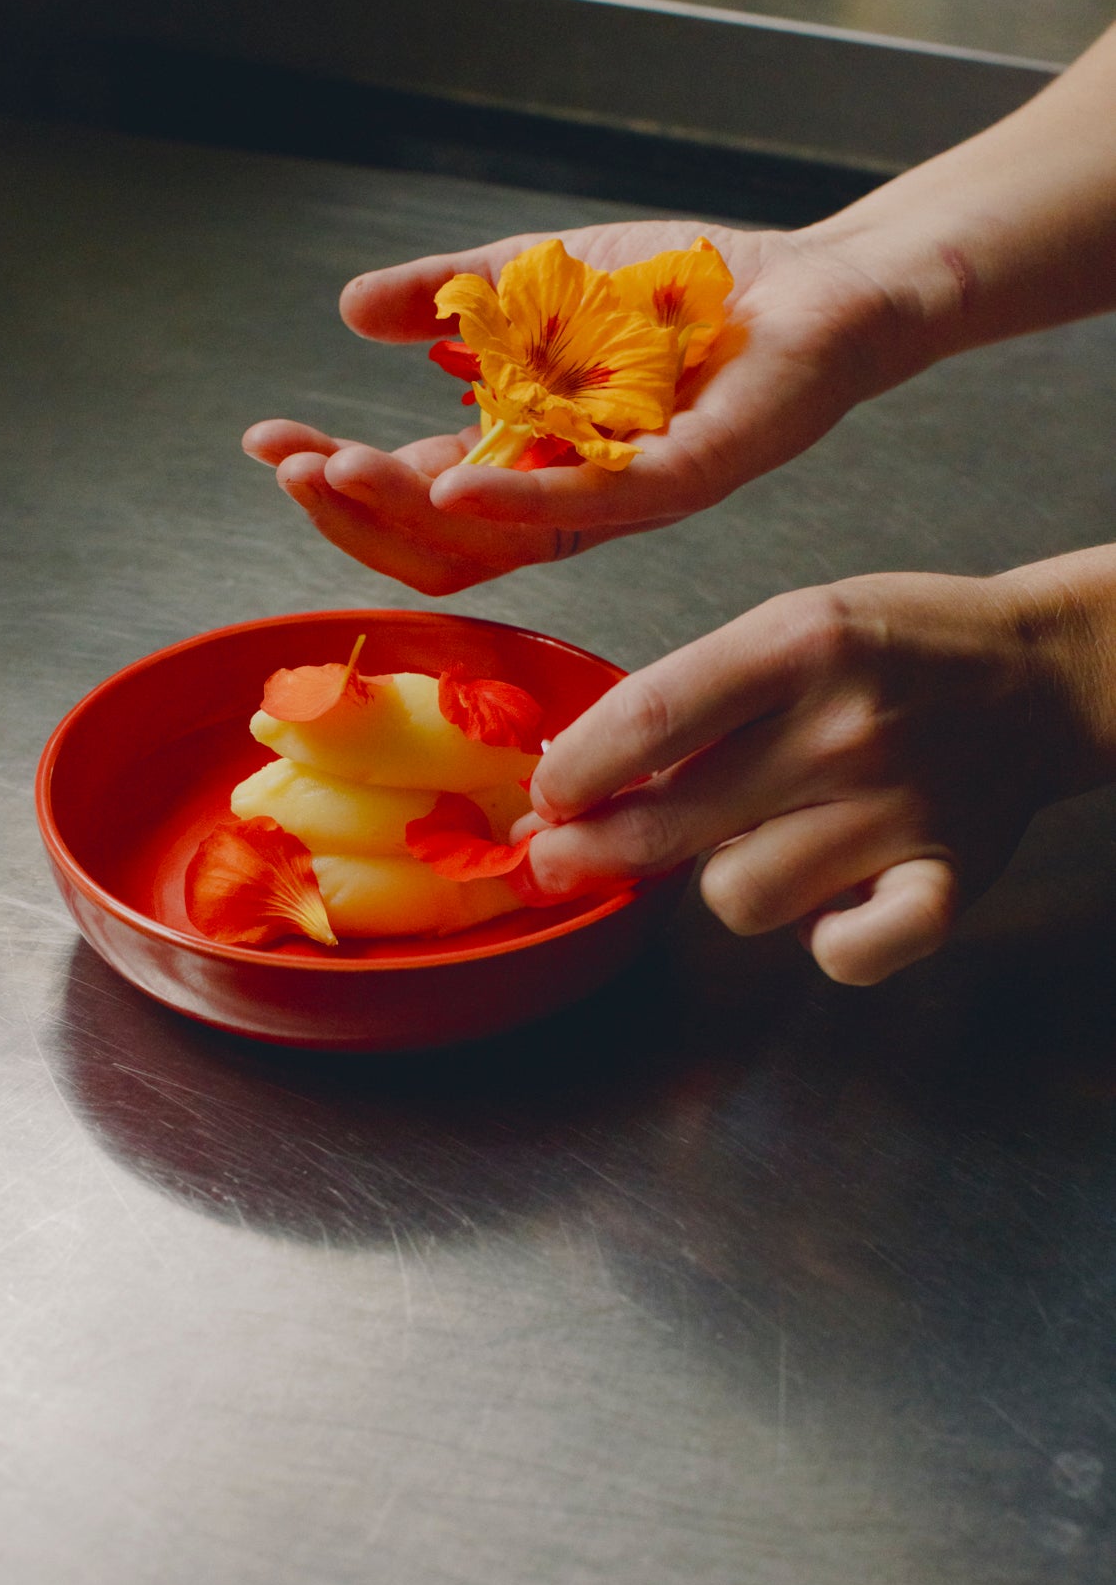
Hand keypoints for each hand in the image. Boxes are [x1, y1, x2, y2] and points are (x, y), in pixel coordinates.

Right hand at [244, 219, 909, 592]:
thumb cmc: (684, 291)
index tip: (270, 443)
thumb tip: (351, 309)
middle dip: (354, 512)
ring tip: (340, 472)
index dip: (337, 482)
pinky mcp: (685, 479)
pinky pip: (591, 510)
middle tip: (295, 469)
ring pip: (499, 542)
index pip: (415, 499)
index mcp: (526, 461)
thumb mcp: (534, 278)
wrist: (814, 279)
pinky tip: (449, 484)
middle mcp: (567, 499)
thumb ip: (446, 296)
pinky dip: (514, 501)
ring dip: (408, 513)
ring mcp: (622, 499)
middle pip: (441, 545)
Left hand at [521, 560, 1115, 985]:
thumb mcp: (786, 628)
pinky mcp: (945, 881)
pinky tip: (826, 902)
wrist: (1038, 675)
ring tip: (755, 843)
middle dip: (592, 853)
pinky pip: (843, 956)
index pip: (646, 721)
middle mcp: (844, 729)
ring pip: (738, 897)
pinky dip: (823, 943)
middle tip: (561, 860)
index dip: (572, 775)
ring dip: (723, 881)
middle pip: (670, 825)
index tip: (546, 799)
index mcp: (796, 644)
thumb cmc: (889, 651)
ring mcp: (898, 812)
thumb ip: (690, 701)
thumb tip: (572, 784)